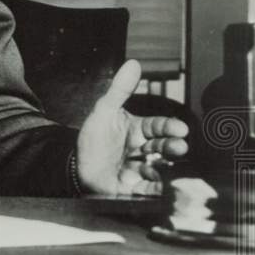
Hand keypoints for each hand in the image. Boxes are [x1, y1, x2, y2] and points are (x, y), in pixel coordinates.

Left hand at [75, 59, 188, 195]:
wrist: (74, 166)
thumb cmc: (93, 139)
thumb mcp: (104, 111)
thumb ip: (120, 89)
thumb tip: (133, 64)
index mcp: (137, 130)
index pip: (157, 126)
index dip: (169, 127)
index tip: (180, 129)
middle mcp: (141, 150)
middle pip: (161, 147)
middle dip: (171, 147)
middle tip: (179, 147)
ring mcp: (139, 169)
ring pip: (157, 169)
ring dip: (163, 169)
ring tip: (161, 168)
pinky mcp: (132, 188)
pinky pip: (146, 191)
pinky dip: (154, 190)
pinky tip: (157, 187)